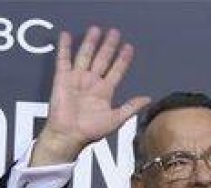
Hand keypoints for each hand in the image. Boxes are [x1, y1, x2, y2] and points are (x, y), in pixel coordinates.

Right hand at [32, 26, 150, 165]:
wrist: (69, 135)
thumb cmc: (90, 131)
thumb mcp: (116, 119)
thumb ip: (131, 107)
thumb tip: (148, 99)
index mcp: (104, 92)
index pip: (116, 71)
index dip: (123, 59)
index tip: (129, 47)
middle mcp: (91, 83)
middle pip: (102, 59)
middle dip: (108, 46)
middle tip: (115, 32)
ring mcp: (77, 79)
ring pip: (85, 56)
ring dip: (90, 43)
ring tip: (96, 29)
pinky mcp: (63, 79)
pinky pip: (64, 60)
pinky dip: (65, 47)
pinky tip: (67, 35)